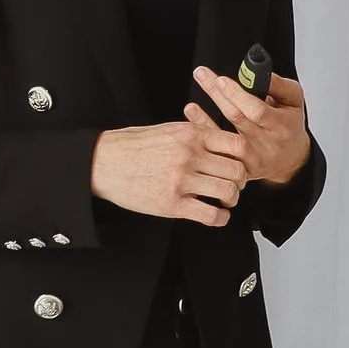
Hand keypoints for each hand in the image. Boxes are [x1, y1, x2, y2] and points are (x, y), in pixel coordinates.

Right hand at [90, 117, 247, 226]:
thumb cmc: (131, 146)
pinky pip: (210, 215)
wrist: (104, 162)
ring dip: (231, 200)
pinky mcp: (173, 204)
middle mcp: (190, 156)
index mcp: (191, 135)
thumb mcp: (167, 129)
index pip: (237, 145)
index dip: (244, 158)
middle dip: (240, 181)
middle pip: (236, 171)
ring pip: (227, 193)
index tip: (240, 164)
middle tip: (234, 186)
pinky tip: (217, 216)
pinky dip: (220, 218)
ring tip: (225, 201)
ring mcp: (182, 181)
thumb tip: (216, 142)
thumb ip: (194, 135)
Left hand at [191, 67, 309, 190]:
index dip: (238, 95)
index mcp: (281, 125)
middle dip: (217, 95)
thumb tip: (255, 71)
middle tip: (201, 74)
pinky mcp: (239, 169)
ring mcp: (251, 159)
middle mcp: (266, 143)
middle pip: (237, 118)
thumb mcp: (293, 100)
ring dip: (204, 120)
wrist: (291, 158)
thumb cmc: (289, 123)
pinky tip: (192, 116)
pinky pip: (217, 150)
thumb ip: (278, 84)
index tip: (221, 80)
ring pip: (224, 137)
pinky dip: (204, 132)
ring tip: (191, 104)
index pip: (258, 111)